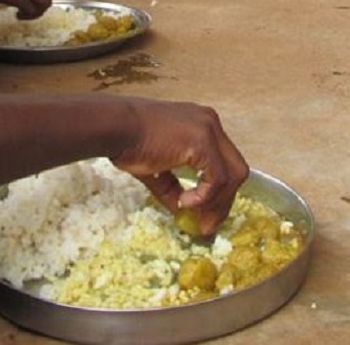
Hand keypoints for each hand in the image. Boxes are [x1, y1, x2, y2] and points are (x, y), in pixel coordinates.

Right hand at [111, 100, 248, 234]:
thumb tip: (184, 212)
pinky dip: (205, 197)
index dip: (219, 192)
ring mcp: (210, 131)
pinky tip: (185, 202)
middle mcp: (211, 123)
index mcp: (201, 125)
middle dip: (224, 202)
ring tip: (195, 218)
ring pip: (233, 176)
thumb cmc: (127, 142)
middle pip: (235, 170)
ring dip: (216, 204)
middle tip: (207, 225)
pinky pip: (218, 179)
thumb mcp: (156, 167)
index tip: (205, 214)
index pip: (224, 162)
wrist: (114, 128)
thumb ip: (174, 187)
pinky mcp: (204, 142)